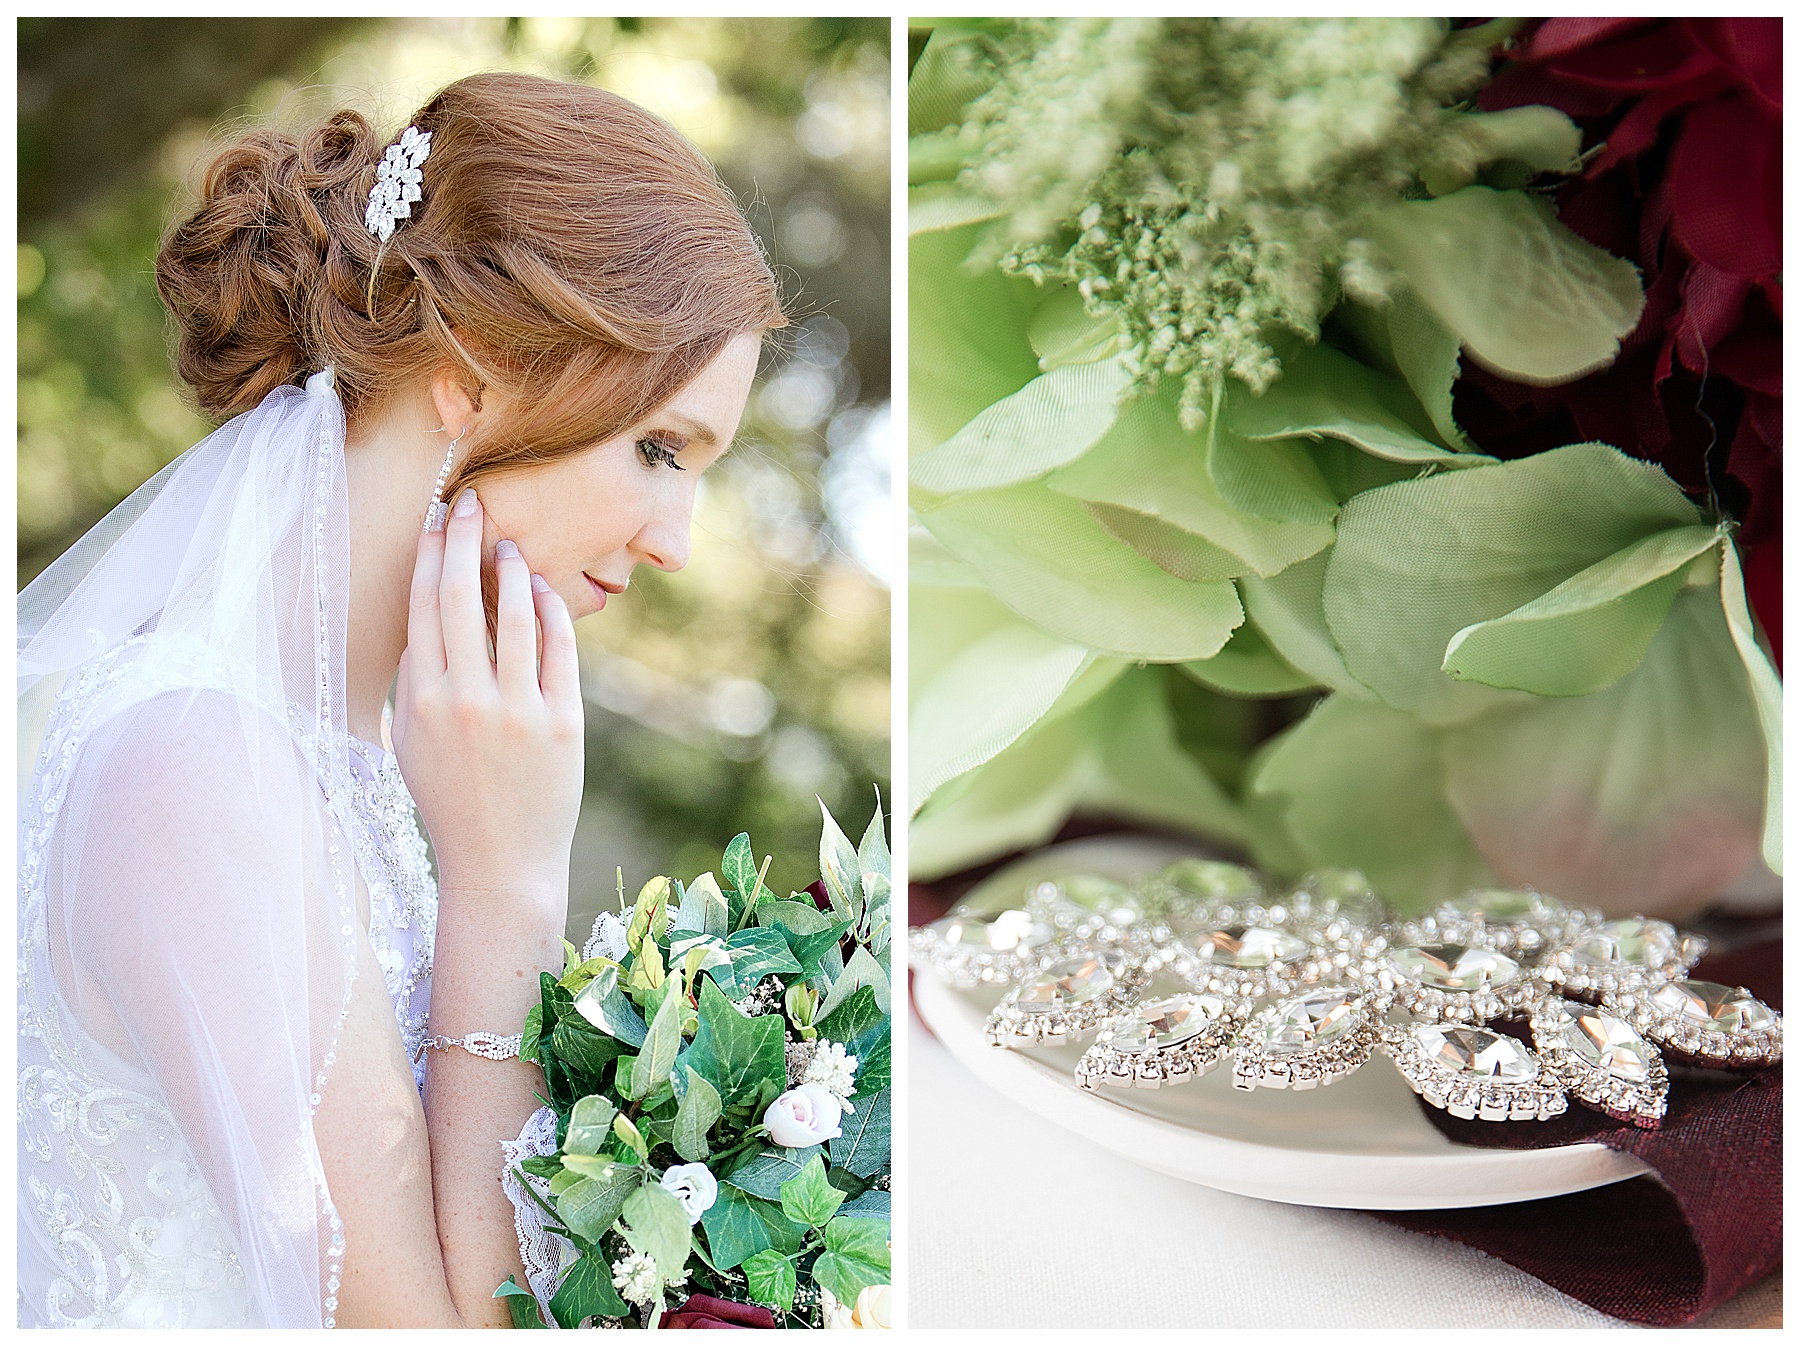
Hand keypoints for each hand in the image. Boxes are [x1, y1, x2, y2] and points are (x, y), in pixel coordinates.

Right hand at [392, 488, 584, 904]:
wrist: (501, 864)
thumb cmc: (451, 801)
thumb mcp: (411, 744)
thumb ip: (415, 684)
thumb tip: (423, 621)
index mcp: (422, 702)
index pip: (423, 610)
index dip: (430, 558)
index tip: (436, 521)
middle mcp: (466, 701)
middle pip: (461, 601)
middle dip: (464, 543)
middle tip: (471, 504)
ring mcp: (517, 711)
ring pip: (514, 619)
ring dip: (511, 573)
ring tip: (510, 546)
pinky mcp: (562, 723)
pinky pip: (558, 651)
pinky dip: (551, 615)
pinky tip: (545, 592)